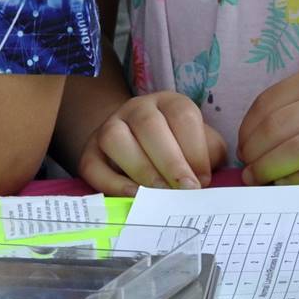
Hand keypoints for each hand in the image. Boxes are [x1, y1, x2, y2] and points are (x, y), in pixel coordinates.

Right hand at [74, 91, 225, 195]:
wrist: (138, 145)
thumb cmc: (179, 149)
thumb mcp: (201, 144)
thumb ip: (209, 156)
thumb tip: (205, 180)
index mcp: (169, 102)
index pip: (182, 115)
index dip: (195, 149)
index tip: (202, 180)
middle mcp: (137, 109)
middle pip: (149, 126)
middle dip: (171, 162)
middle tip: (186, 190)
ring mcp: (109, 127)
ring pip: (115, 138)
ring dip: (141, 169)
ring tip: (161, 194)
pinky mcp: (90, 152)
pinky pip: (93, 166)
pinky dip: (112, 184)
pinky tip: (134, 196)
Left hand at [236, 61, 298, 184]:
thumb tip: (265, 134)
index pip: (268, 104)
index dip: (247, 130)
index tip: (243, 147)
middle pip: (276, 129)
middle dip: (254, 154)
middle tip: (247, 171)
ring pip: (296, 151)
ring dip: (270, 170)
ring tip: (260, 181)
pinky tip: (289, 189)